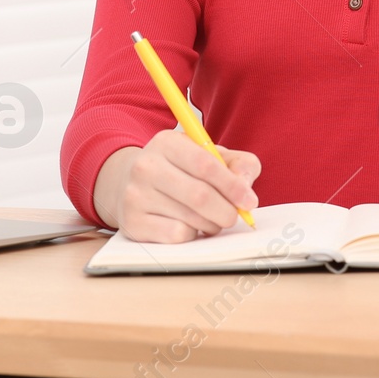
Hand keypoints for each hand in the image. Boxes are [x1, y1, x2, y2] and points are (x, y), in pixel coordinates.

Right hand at [92, 131, 260, 242]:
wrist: (129, 182)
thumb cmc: (179, 169)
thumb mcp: (208, 155)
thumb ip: (238, 164)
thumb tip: (245, 187)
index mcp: (167, 142)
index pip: (205, 164)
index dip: (232, 186)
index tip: (249, 201)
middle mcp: (146, 166)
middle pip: (199, 195)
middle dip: (226, 211)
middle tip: (234, 217)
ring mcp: (135, 195)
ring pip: (190, 219)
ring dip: (211, 224)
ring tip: (211, 219)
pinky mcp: (132, 222)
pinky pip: (176, 235)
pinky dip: (192, 234)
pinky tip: (189, 225)